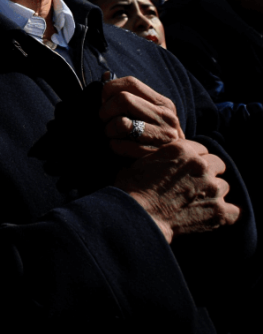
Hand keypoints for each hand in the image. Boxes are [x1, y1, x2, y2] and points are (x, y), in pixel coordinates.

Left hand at [98, 74, 184, 157]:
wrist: (171, 168)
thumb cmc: (148, 136)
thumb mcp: (145, 113)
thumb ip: (127, 94)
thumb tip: (105, 75)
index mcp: (163, 103)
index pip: (131, 83)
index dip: (109, 90)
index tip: (104, 101)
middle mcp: (166, 117)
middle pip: (123, 99)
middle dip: (105, 111)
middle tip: (104, 121)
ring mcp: (163, 137)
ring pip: (121, 123)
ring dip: (108, 131)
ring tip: (113, 135)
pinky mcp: (153, 156)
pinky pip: (119, 146)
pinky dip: (113, 146)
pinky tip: (119, 148)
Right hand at [116, 139, 238, 243]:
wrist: (138, 217)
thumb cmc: (131, 190)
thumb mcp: (139, 164)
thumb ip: (157, 159)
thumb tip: (155, 163)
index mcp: (182, 150)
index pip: (200, 148)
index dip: (193, 159)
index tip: (187, 168)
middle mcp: (201, 166)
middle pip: (218, 164)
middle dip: (208, 172)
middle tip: (195, 183)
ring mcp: (212, 189)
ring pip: (224, 186)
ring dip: (214, 192)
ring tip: (199, 201)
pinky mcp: (219, 212)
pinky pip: (234, 211)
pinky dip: (226, 214)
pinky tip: (214, 215)